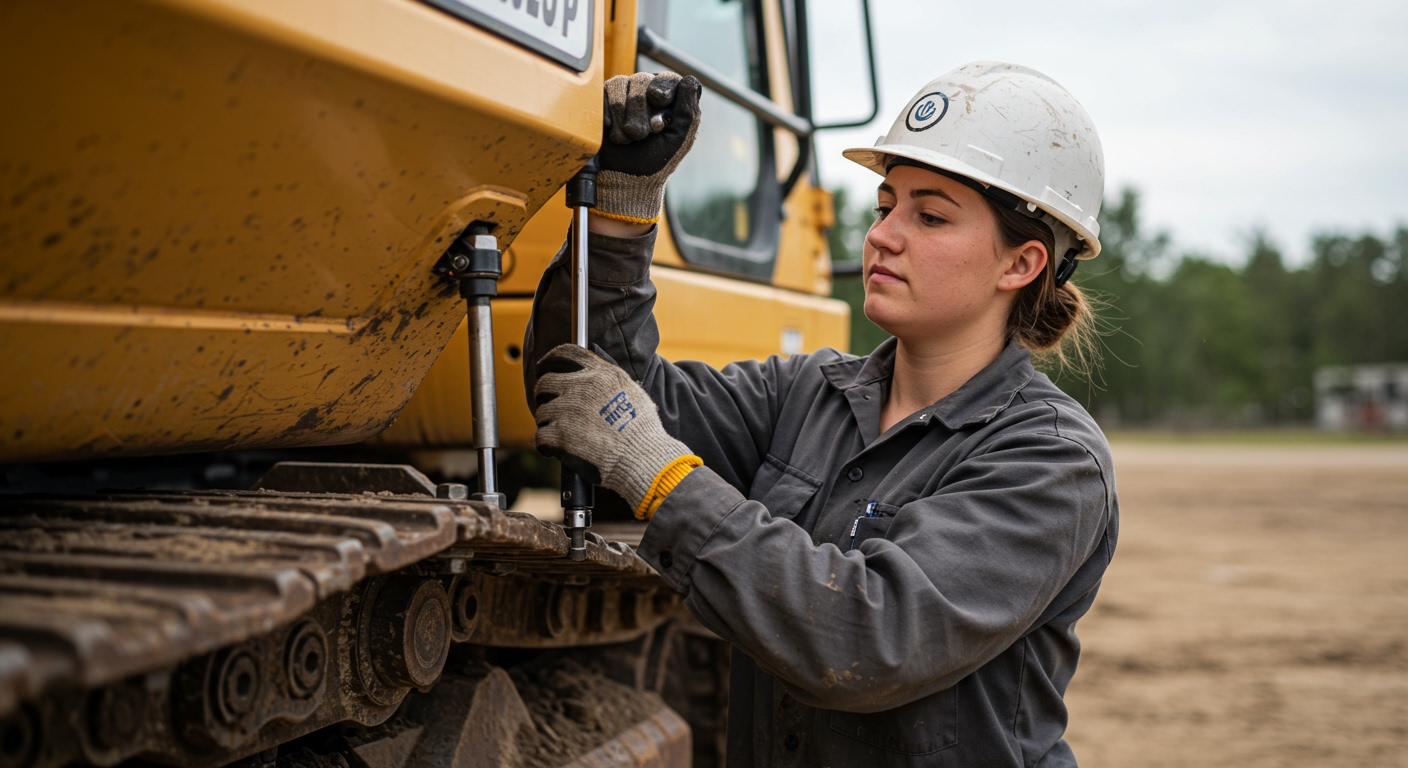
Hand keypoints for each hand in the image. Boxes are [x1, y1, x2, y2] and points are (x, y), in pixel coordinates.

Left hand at [533, 345, 690, 511]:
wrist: (641, 458)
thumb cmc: (642, 430)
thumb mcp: (631, 392)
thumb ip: (610, 379)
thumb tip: (593, 374)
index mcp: (600, 374)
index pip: (565, 353)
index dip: (549, 359)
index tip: (544, 367)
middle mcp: (581, 387)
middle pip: (545, 382)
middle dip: (544, 395)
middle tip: (551, 408)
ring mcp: (568, 411)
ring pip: (541, 412)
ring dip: (548, 424)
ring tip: (562, 435)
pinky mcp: (560, 435)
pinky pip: (540, 436)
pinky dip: (545, 445)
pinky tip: (554, 450)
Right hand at [596, 72, 702, 224]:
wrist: (625, 177)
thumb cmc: (656, 160)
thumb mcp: (679, 138)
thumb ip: (689, 111)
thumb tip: (690, 79)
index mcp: (669, 98)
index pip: (667, 78)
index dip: (662, 90)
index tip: (659, 102)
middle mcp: (645, 91)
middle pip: (641, 80)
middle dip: (639, 112)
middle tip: (640, 135)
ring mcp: (622, 93)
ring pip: (619, 84)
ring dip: (622, 117)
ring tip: (627, 138)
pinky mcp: (602, 100)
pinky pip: (601, 93)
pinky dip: (607, 115)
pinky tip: (610, 130)